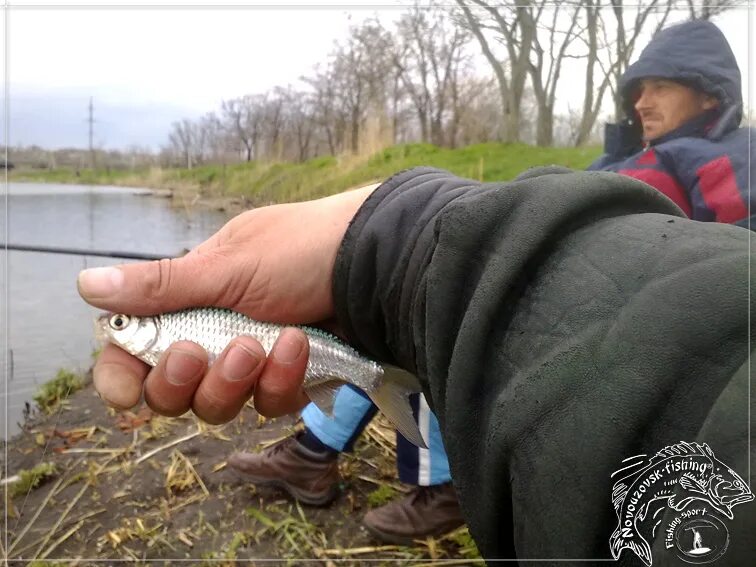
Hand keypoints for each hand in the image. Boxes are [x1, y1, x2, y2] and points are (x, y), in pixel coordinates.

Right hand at [78, 184, 377, 422]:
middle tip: (199, 353)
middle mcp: (213, 334)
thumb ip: (160, 287)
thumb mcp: (227, 265)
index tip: (129, 392)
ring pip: (217, 406)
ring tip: (263, 344)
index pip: (134, 352)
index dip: (124, 378)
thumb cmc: (299, 250)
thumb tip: (85, 286)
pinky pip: (268, 404)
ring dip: (234, 381)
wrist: (373, 263)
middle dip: (180, 381)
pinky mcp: (289, 378)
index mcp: (187, 302)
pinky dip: (282, 380)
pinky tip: (301, 347)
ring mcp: (252, 361)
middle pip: (170, 394)